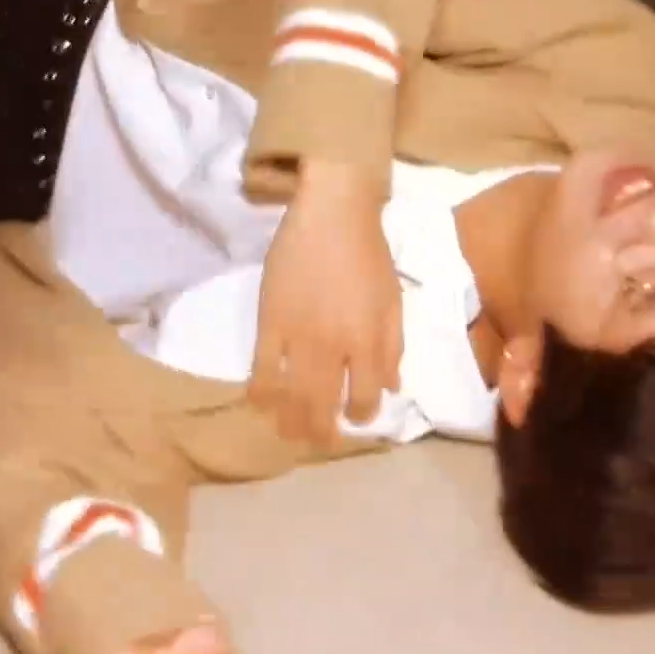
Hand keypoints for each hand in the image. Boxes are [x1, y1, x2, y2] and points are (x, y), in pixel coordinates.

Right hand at [249, 160, 402, 446]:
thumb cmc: (369, 254)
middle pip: (323, 406)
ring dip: (289, 422)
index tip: (355, 417)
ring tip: (289, 432)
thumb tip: (391, 388)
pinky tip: (261, 403)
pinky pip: (261, 370)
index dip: (360, 416)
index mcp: (367, 341)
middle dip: (321, 433)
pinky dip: (261, 393)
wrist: (332, 212)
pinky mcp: (268, 322)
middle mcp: (333, 346)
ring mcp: (297, 336)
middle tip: (320, 441)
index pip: (363, 398)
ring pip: (290, 397)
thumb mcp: (393, 301)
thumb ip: (393, 347)